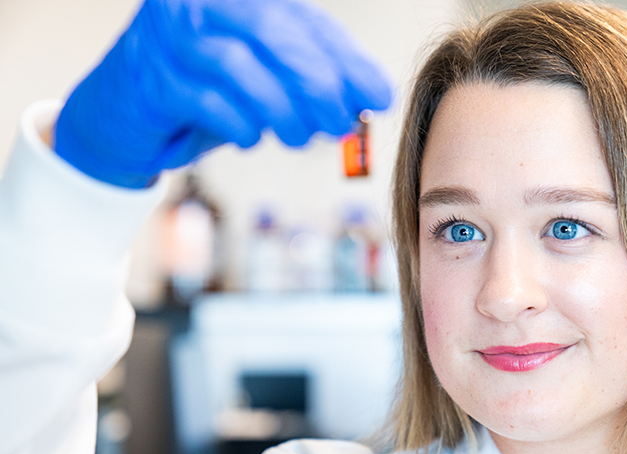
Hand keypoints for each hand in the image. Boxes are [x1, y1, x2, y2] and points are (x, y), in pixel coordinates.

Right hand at [54, 0, 392, 187]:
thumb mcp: (258, 78)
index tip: (378, 95)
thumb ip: (302, 78)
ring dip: (283, 110)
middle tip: (342, 123)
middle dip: (318, 83)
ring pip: (241, 66)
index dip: (345, 58)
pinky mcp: (152, 81)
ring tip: (301, 138)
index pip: (302, 18)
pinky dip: (242, 125)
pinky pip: (210, 102)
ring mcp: (169, 38)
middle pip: (274, 31)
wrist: (121, 118)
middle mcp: (197, 3)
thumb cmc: (201, 92)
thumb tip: (362, 100)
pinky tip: (252, 139)